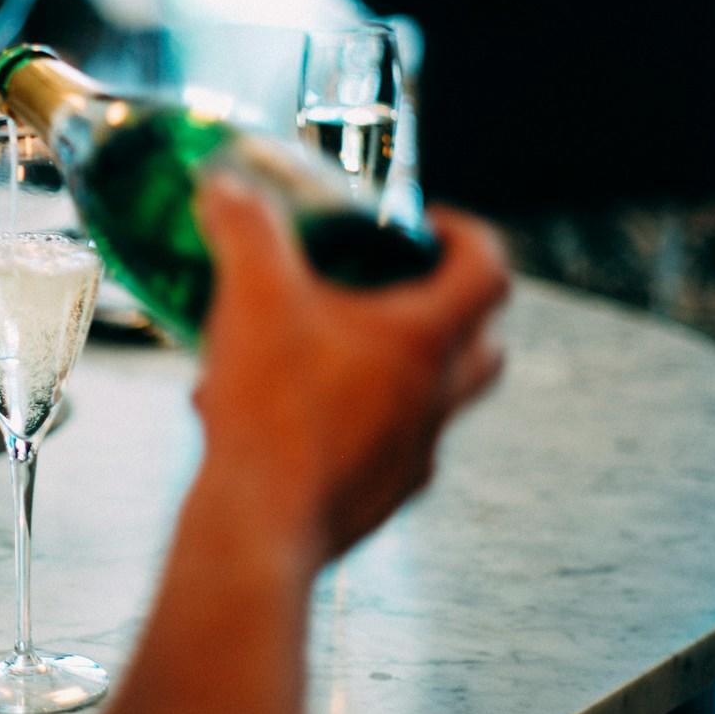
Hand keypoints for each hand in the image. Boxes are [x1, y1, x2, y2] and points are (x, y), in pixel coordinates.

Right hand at [191, 180, 509, 559]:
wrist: (259, 526)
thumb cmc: (272, 413)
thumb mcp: (251, 295)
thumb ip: (244, 228)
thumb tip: (226, 187)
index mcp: (424, 342)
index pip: (488, 272)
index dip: (468, 236)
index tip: (428, 225)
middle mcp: (434, 399)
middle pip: (482, 345)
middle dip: (449, 309)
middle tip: (397, 289)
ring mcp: (412, 454)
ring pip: (432, 401)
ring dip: (397, 370)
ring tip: (332, 352)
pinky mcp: (379, 496)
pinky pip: (384, 448)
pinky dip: (354, 424)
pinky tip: (294, 416)